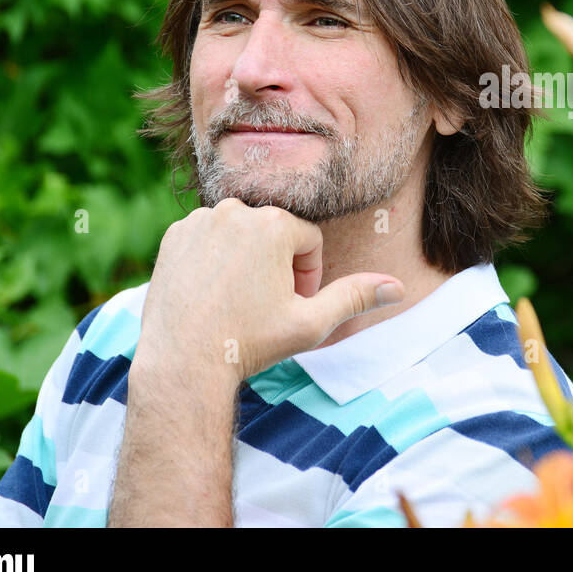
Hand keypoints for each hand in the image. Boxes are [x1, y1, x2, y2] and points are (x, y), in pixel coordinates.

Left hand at [133, 198, 403, 385]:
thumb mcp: (311, 323)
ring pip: (241, 235)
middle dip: (276, 267)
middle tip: (262, 308)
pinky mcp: (174, 234)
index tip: (290, 307)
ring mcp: (200, 220)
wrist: (182, 361)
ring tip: (237, 302)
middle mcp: (237, 210)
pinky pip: (208, 238)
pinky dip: (214, 260)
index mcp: (275, 224)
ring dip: (246, 261)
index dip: (307, 278)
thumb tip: (398, 287)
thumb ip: (355, 297)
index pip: (309, 241)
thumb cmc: (250, 343)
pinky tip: (211, 294)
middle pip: (274, 234)